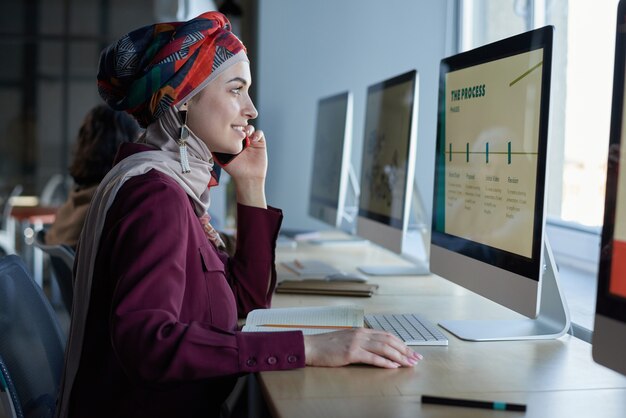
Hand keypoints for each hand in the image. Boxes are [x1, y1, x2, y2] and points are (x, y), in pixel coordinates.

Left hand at [223, 125, 267, 207]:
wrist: (248, 178)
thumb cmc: (234, 170)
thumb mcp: (221, 159)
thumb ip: (215, 150)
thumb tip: (205, 140)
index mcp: (232, 141)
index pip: (231, 128)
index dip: (230, 125)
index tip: (228, 126)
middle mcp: (242, 140)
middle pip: (241, 126)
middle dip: (240, 124)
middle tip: (238, 128)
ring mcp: (251, 141)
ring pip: (250, 128)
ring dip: (248, 128)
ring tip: (246, 133)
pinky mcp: (260, 144)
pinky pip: (259, 134)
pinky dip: (257, 134)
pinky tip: (253, 139)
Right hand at [303, 328, 422, 368]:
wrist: (311, 347)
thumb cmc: (327, 346)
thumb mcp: (346, 339)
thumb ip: (360, 341)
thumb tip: (375, 349)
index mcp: (361, 331)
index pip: (386, 335)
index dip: (401, 343)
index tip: (411, 351)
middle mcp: (361, 334)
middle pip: (389, 341)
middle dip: (405, 350)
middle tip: (416, 358)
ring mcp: (356, 342)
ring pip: (384, 348)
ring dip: (399, 356)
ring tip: (409, 363)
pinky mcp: (351, 352)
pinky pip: (372, 358)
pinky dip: (385, 362)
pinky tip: (393, 366)